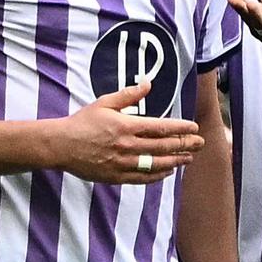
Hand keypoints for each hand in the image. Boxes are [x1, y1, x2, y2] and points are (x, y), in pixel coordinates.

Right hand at [52, 82, 202, 183]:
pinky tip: (168, 171)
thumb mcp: (104, 103)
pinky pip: (143, 178)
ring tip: (189, 158)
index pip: (162, 127)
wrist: (61, 145)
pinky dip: (158, 175)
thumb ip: (128, 95)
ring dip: (176, 161)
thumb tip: (147, 83)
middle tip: (200, 144)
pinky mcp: (117, 176)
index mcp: (126, 126)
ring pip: (157, 164)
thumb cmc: (82, 122)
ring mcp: (123, 163)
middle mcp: (128, 146)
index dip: (181, 128)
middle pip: (164, 147)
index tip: (194, 128)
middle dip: (185, 145)